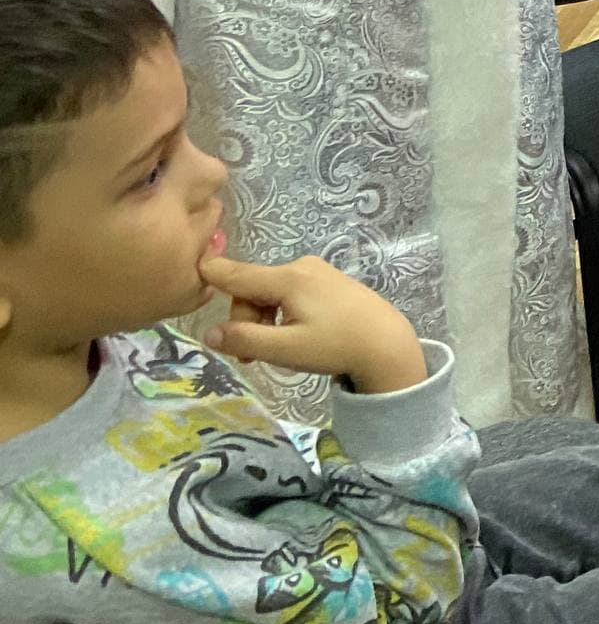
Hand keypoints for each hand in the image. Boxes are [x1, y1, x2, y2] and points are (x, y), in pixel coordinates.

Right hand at [199, 254, 427, 395]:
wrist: (387, 343)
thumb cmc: (336, 345)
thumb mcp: (285, 350)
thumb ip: (245, 340)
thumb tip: (209, 334)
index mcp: (288, 278)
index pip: (236, 273)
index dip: (209, 272)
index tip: (187, 268)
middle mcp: (301, 266)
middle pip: (252, 289)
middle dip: (246, 320)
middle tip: (253, 356)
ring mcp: (316, 272)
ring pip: (270, 294)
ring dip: (264, 321)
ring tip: (277, 350)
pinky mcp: (327, 282)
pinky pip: (289, 294)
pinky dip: (282, 315)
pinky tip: (295, 336)